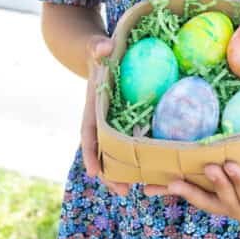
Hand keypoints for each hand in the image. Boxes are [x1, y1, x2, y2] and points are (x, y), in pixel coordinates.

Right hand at [81, 34, 133, 197]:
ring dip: (121, 172)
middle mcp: (100, 120)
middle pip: (101, 152)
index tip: (94, 171)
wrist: (99, 54)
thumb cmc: (99, 52)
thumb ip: (99, 48)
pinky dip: (135, 158)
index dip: (91, 152)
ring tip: (131, 191)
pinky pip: (128, 143)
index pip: (88, 132)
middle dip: (108, 173)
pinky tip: (150, 170)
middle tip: (122, 191)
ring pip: (114, 153)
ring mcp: (111, 124)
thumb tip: (104, 47)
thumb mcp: (97, 49)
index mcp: (91, 108)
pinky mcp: (124, 123)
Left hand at [143, 143, 239, 233]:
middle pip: (231, 203)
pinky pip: (194, 196)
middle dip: (221, 185)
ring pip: (209, 203)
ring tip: (175, 182)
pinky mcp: (215, 199)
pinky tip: (151, 188)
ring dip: (190, 193)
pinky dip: (172, 192)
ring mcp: (229, 210)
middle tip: (212, 166)